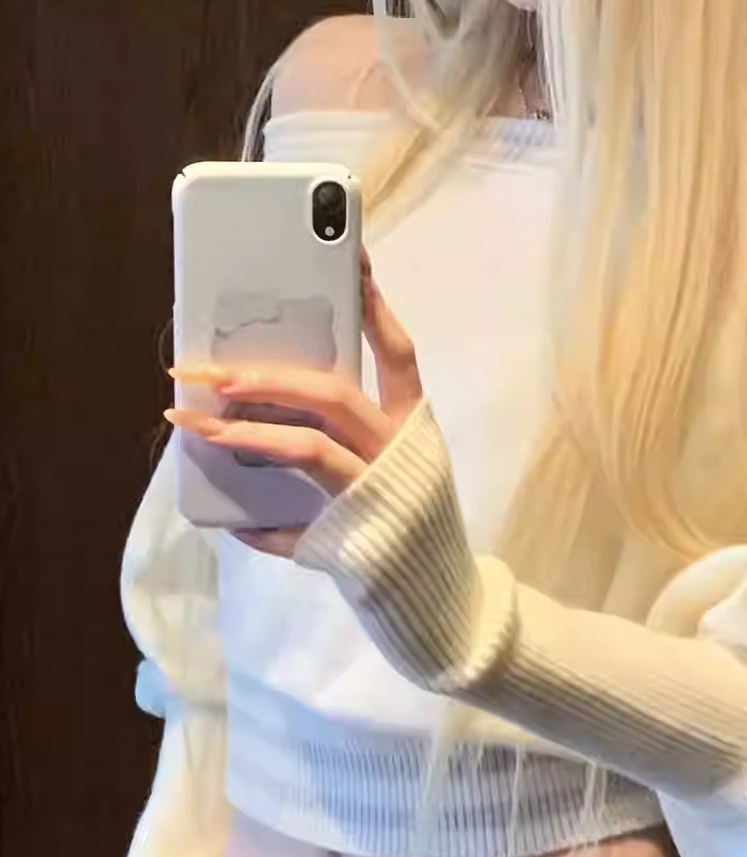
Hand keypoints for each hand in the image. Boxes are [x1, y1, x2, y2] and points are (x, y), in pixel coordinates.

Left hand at [166, 247, 422, 558]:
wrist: (437, 595)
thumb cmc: (404, 520)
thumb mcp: (389, 466)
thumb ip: (344, 436)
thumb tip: (266, 412)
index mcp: (410, 423)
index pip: (397, 353)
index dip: (374, 308)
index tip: (350, 261)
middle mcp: (397, 448)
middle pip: (332, 393)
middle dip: (266, 377)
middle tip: (211, 370)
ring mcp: (377, 488)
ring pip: (310, 446)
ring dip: (246, 432)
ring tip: (200, 424)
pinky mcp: (356, 531)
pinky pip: (296, 519)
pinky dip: (259, 524)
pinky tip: (230, 522)